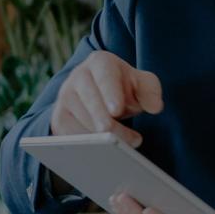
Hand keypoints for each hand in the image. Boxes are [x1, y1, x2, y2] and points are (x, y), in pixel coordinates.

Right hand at [49, 51, 163, 147]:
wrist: (102, 94)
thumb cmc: (125, 88)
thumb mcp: (143, 84)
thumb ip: (151, 92)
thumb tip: (155, 107)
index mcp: (100, 62)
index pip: (105, 76)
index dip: (110, 93)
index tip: (117, 110)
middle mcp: (78, 76)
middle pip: (90, 100)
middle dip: (105, 120)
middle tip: (120, 138)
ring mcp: (65, 97)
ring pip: (78, 119)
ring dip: (100, 136)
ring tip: (126, 144)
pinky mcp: (59, 117)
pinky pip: (68, 135)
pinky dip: (86, 145)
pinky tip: (104, 151)